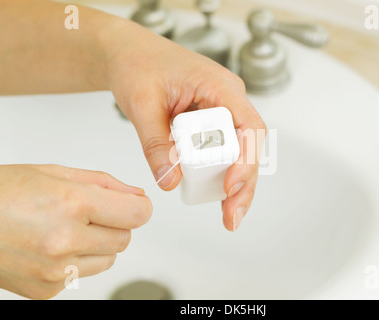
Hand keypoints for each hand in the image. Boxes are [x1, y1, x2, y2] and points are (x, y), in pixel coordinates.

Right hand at [0, 164, 150, 298]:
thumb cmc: (1, 193)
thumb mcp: (56, 173)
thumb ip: (104, 184)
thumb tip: (136, 195)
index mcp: (72, 203)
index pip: (137, 214)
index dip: (138, 207)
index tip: (133, 205)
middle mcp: (65, 240)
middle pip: (125, 238)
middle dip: (115, 223)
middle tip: (87, 213)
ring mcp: (56, 271)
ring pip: (109, 259)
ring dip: (98, 244)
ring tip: (66, 229)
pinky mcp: (46, 290)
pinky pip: (83, 275)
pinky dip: (77, 261)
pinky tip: (51, 246)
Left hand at [102, 19, 265, 230]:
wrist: (129, 54)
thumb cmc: (138, 64)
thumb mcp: (142, 104)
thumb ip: (156, 143)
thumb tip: (169, 180)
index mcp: (219, 86)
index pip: (249, 126)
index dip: (245, 159)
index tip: (229, 185)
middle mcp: (228, 99)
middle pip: (249, 146)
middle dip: (244, 183)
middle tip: (232, 215)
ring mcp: (222, 111)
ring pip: (240, 152)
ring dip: (237, 184)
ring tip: (230, 215)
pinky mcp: (211, 123)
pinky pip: (223, 150)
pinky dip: (221, 175)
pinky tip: (219, 197)